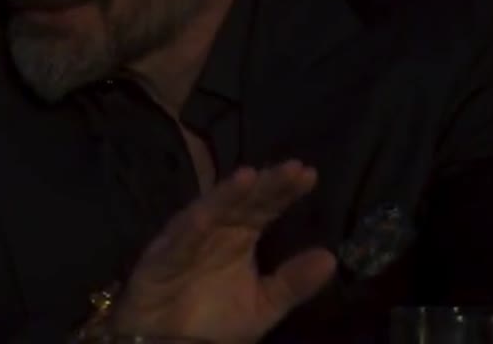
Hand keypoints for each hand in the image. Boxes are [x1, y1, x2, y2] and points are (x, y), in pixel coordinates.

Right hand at [109, 161, 336, 343]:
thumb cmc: (215, 324)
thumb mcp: (263, 305)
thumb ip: (293, 283)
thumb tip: (330, 258)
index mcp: (241, 237)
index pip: (266, 207)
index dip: (284, 191)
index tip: (308, 174)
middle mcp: (216, 230)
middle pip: (243, 201)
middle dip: (265, 185)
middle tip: (291, 169)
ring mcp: (188, 239)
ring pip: (210, 211)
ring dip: (226, 195)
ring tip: (249, 177)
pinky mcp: (161, 257)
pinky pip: (178, 242)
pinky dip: (189, 228)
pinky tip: (204, 216)